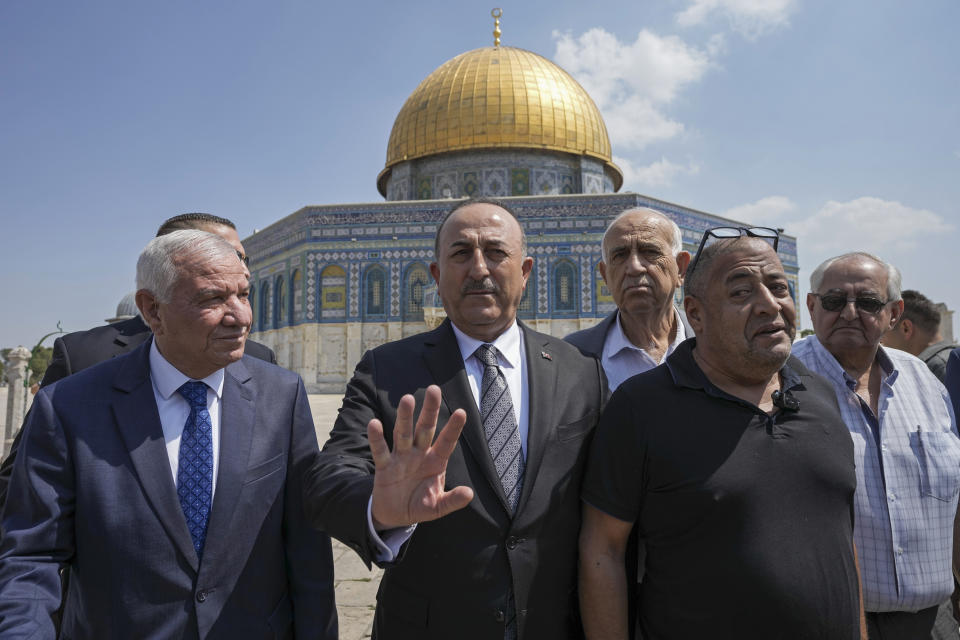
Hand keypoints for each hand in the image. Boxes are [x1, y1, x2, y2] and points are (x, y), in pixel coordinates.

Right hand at [369, 385, 473, 529]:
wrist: (395, 514)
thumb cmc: (420, 505)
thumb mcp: (437, 507)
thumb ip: (452, 501)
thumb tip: (469, 494)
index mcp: (436, 462)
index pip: (446, 442)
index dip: (453, 428)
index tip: (461, 412)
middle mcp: (419, 454)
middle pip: (425, 428)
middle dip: (429, 410)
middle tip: (433, 389)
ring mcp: (401, 458)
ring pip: (403, 433)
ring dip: (404, 417)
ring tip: (407, 399)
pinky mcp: (384, 466)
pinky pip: (380, 451)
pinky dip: (376, 439)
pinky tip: (373, 424)